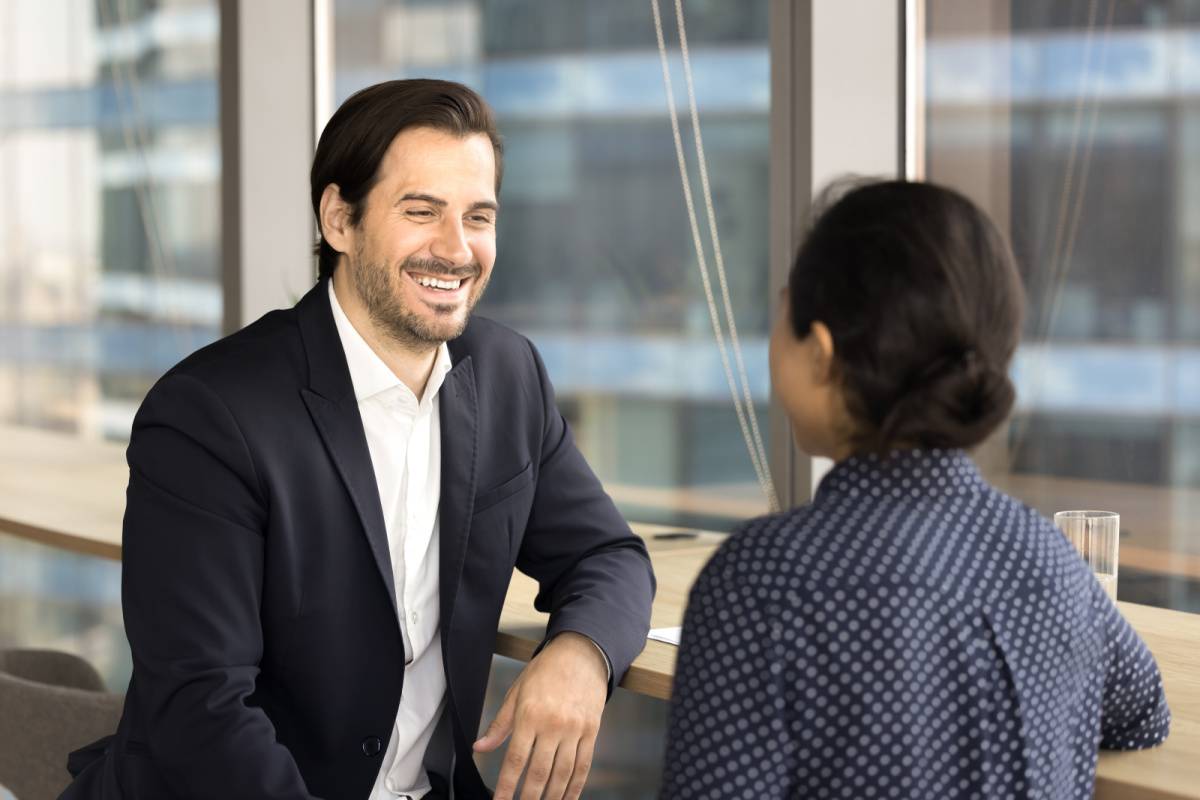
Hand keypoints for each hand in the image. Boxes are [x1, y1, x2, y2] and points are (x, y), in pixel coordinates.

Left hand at [473, 632, 608, 799]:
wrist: (581, 654)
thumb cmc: (545, 672)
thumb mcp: (517, 693)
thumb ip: (499, 725)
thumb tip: (480, 747)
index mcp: (530, 715)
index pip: (516, 759)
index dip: (507, 785)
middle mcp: (553, 724)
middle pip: (540, 772)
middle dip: (529, 797)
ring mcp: (575, 729)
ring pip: (563, 773)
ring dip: (552, 797)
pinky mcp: (591, 731)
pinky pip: (584, 765)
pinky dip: (575, 787)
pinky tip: (567, 798)